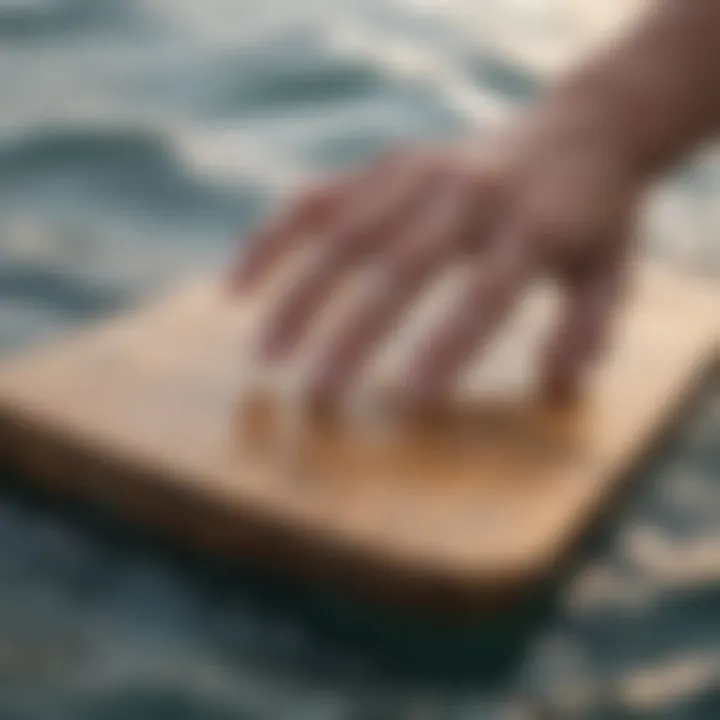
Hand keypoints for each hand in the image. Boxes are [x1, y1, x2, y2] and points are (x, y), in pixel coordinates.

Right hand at [230, 101, 646, 404]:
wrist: (586, 126)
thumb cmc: (596, 214)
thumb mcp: (615, 270)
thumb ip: (588, 328)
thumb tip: (555, 387)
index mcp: (533, 225)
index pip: (483, 295)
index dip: (445, 349)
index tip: (406, 405)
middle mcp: (470, 192)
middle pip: (401, 266)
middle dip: (353, 335)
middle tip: (315, 397)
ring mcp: (422, 171)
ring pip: (346, 233)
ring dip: (300, 295)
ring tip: (265, 356)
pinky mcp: (390, 164)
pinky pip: (318, 200)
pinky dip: (273, 239)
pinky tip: (237, 286)